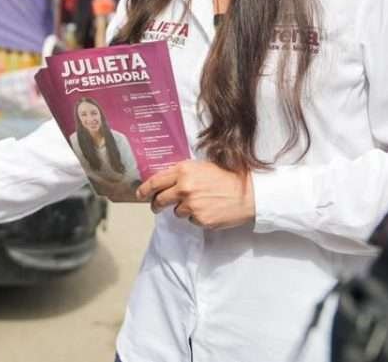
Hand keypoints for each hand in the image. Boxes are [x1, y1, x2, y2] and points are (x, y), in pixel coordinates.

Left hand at [136, 160, 254, 228]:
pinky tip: (209, 209)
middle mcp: (184, 187)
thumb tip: (164, 181)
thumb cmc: (226, 176)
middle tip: (156, 206)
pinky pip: (190, 220)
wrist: (248, 193)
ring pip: (176, 212)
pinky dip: (196, 216)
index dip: (144, 190)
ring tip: (200, 203)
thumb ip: (182, 173)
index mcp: (183, 171)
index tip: (140, 194)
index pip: (155, 182)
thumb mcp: (201, 167)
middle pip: (159, 200)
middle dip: (155, 204)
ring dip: (182, 209)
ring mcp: (191, 205)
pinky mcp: (200, 219)